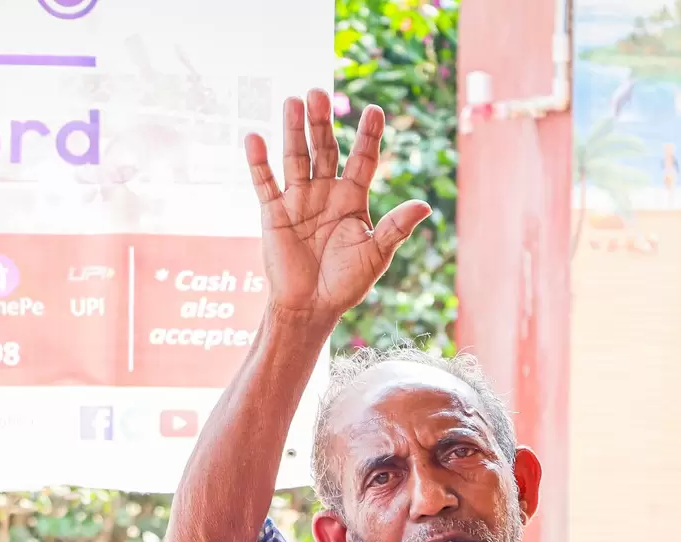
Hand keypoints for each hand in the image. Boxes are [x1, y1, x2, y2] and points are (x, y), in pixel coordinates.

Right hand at [245, 89, 430, 326]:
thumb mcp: (376, 255)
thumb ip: (396, 228)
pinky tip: (255, 137)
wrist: (310, 308)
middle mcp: (325, 192)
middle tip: (319, 93)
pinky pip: (265, 183)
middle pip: (325, 149)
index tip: (374, 110)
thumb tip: (425, 205)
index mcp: (353, 198)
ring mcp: (298, 200)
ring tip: (293, 101)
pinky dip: (258, 162)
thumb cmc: (345, 284)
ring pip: (296, 158)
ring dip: (293, 131)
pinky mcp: (273, 213)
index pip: (363, 158)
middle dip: (322, 123)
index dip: (369, 135)